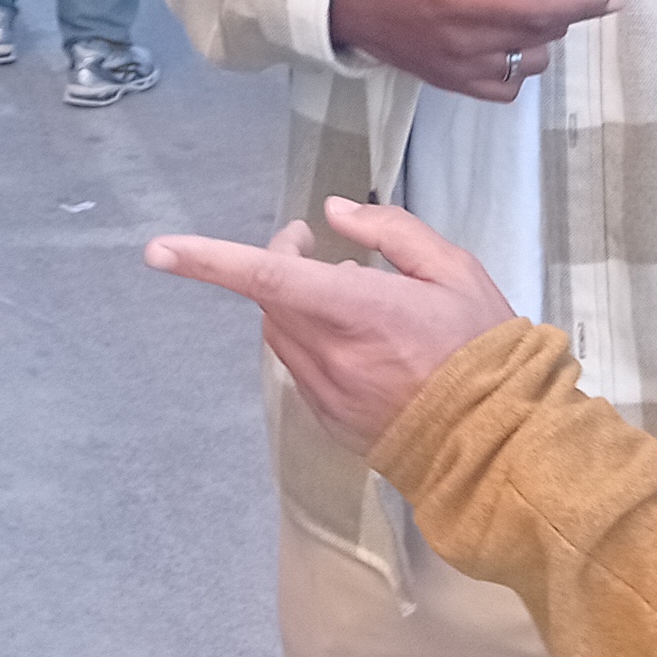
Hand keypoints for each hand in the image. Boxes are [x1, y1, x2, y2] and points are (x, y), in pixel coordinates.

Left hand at [145, 197, 517, 450]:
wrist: (497, 442)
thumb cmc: (482, 349)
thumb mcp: (454, 269)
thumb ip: (391, 232)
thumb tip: (334, 214)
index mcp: (358, 311)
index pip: (267, 277)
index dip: (209, 260)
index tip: (159, 250)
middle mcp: (331, 355)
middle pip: (268, 299)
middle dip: (274, 262)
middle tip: (308, 243)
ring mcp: (326, 394)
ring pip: (280, 333)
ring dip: (291, 302)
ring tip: (344, 293)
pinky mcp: (329, 421)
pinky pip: (299, 368)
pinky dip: (311, 342)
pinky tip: (356, 342)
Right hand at [329, 0, 615, 100]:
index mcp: (467, 2)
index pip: (543, 10)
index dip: (584, 5)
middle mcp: (468, 44)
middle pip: (541, 33)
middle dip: (548, 0)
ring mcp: (460, 70)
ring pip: (528, 62)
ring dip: (534, 31)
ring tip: (501, 1)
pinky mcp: (450, 83)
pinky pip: (504, 87)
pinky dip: (516, 64)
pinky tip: (499, 37)